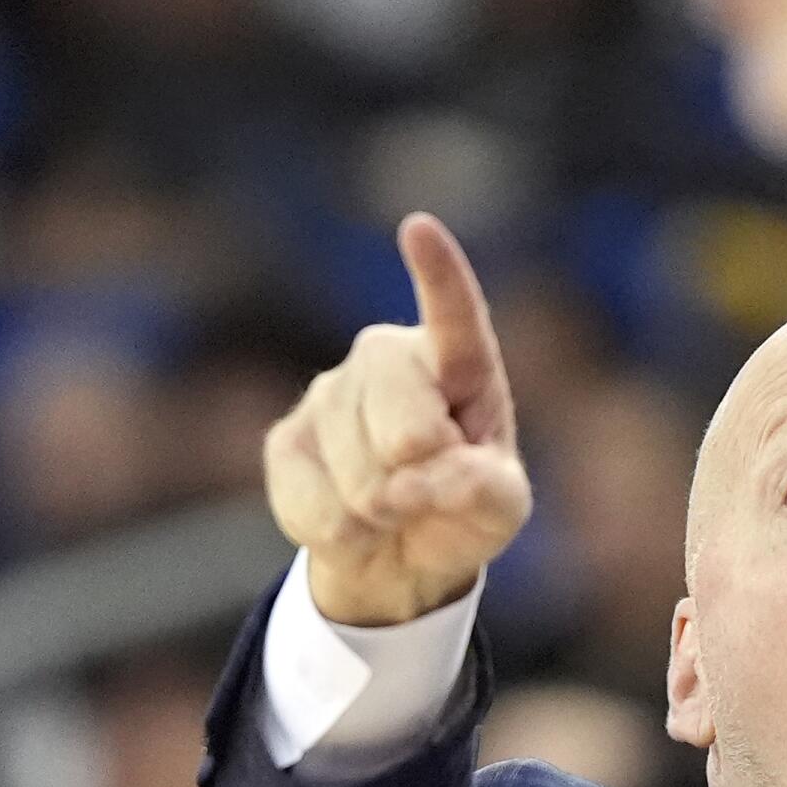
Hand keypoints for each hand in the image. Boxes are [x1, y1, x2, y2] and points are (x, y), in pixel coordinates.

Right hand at [264, 214, 532, 625]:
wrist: (395, 556)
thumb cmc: (460, 511)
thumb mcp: (500, 508)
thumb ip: (488, 490)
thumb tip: (440, 475)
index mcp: (458, 363)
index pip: (454, 316)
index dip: (438, 275)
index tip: (419, 229)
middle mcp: (389, 360)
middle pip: (405, 427)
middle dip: (421, 477)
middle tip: (426, 492)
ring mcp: (331, 394)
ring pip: (360, 477)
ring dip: (383, 513)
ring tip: (393, 508)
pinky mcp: (286, 440)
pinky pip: (314, 506)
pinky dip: (343, 535)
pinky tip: (353, 523)